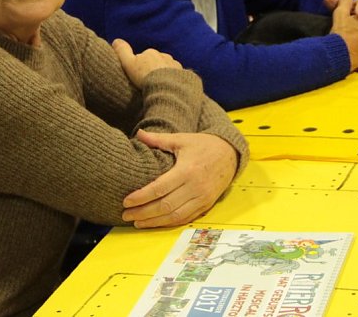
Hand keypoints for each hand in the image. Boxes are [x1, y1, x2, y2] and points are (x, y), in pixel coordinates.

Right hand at [112, 38, 181, 87]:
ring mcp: (175, 65)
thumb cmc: (145, 76)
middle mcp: (164, 56)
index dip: (139, 66)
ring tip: (158, 87)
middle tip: (147, 82)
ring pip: (167, 69)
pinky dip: (173, 81)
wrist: (167, 88)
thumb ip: (122, 51)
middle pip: (156, 62)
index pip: (143, 57)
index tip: (137, 76)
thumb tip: (116, 40)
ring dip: (163, 75)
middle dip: (152, 69)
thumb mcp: (129, 64)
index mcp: (150, 52)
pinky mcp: (183, 75)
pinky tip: (168, 88)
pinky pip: (177, 77)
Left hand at [122, 131, 237, 227]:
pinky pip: (186, 218)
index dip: (141, 197)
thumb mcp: (181, 139)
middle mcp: (196, 186)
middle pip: (165, 205)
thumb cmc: (204, 145)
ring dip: (154, 222)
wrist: (230, 153)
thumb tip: (139, 133)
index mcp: (187, 170)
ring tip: (137, 222)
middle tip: (126, 215)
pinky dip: (170, 223)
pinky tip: (156, 223)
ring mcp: (202, 197)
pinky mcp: (207, 205)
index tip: (126, 201)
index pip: (159, 188)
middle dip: (143, 213)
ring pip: (175, 216)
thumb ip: (159, 139)